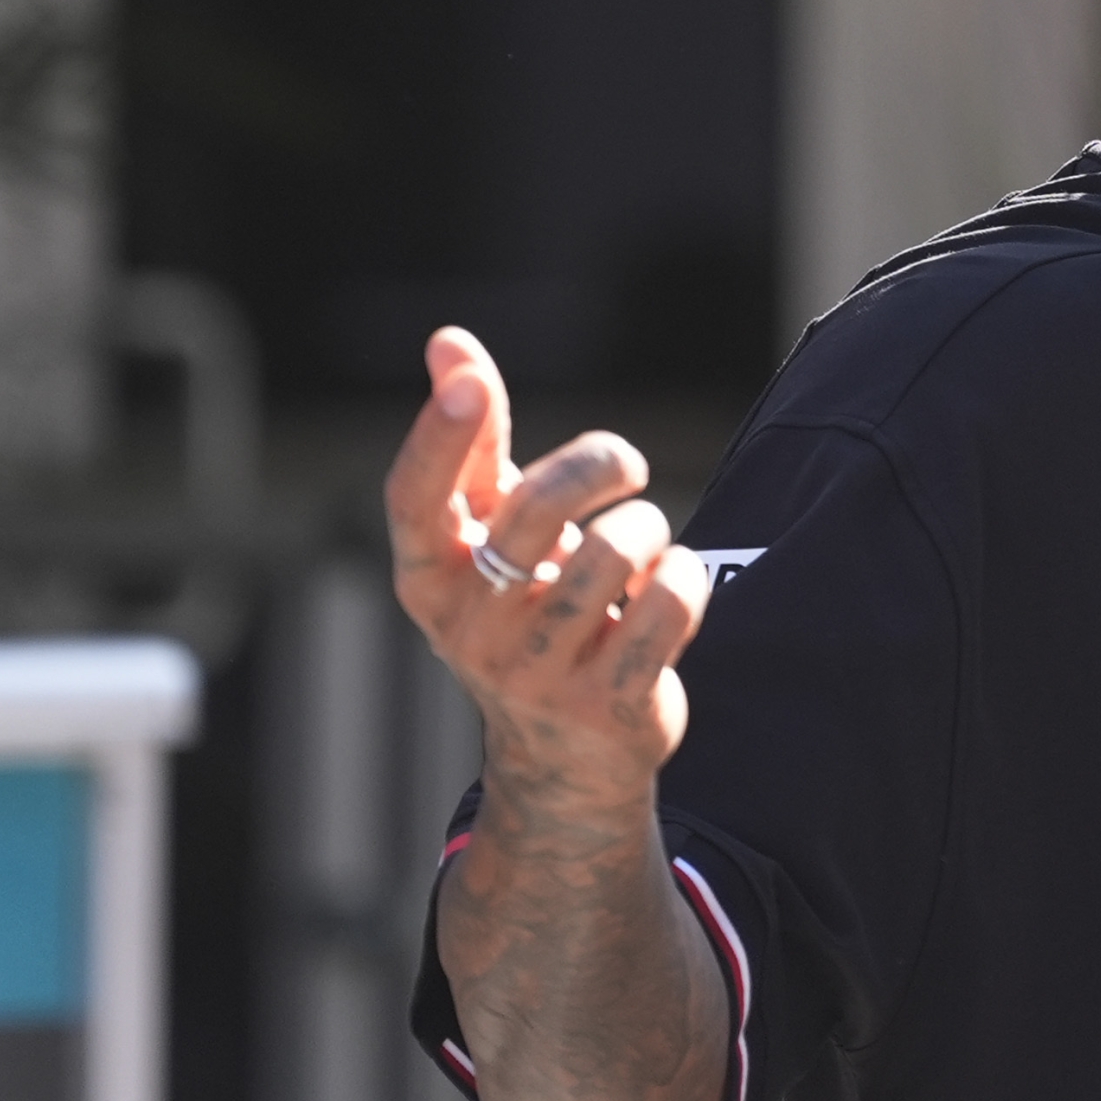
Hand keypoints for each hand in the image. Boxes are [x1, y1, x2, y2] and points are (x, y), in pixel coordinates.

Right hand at [386, 327, 711, 805]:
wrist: (565, 760)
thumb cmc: (525, 612)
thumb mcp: (488, 541)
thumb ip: (473, 445)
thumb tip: (447, 340)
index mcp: (430, 581)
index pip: (417, 500)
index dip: (439, 438)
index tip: (468, 381)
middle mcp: (472, 630)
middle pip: (538, 508)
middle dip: (600, 464)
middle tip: (626, 466)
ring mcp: (538, 673)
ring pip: (618, 548)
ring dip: (648, 529)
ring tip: (642, 549)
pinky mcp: (610, 703)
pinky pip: (671, 600)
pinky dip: (683, 578)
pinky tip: (667, 595)